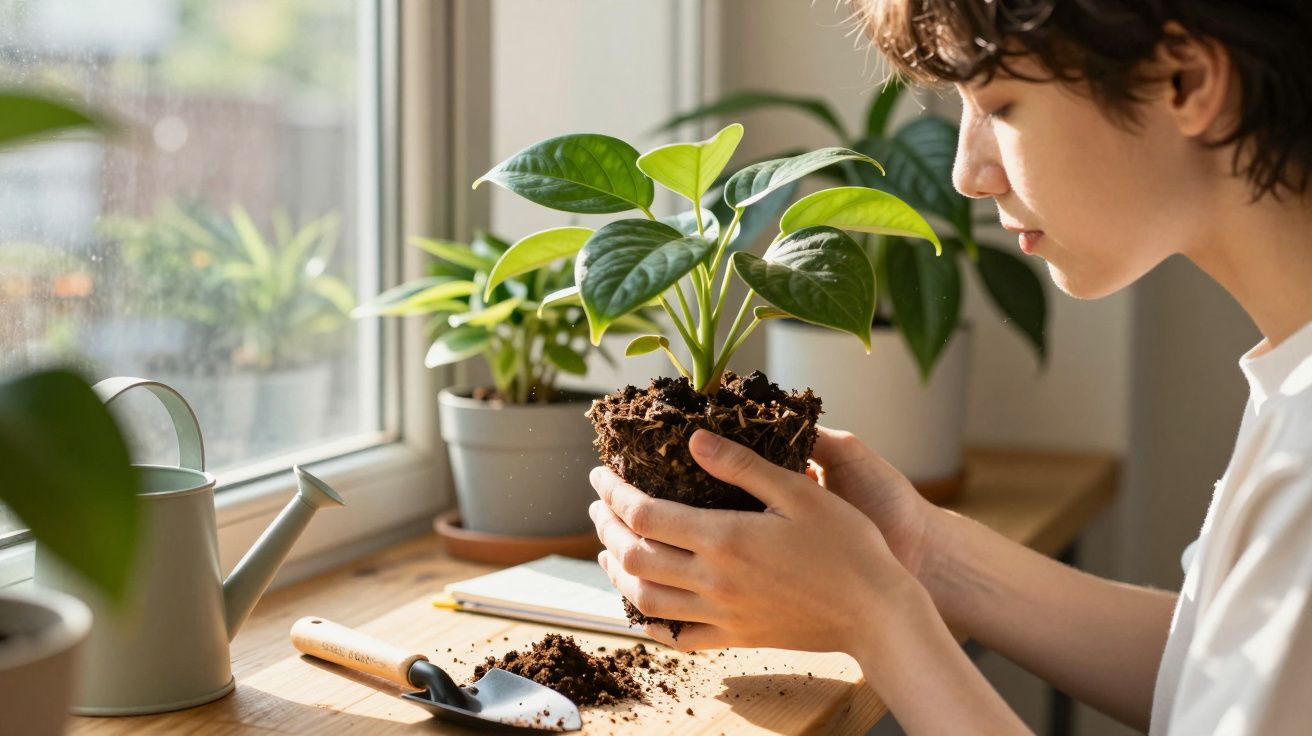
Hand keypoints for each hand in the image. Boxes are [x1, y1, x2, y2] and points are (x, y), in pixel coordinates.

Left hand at [588, 428, 924, 654]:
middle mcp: (713, 580)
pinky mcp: (736, 637)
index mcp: (724, 538)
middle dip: (606, 528)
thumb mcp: (799, 492)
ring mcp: (721, 613)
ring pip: (646, 598)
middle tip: (598, 507)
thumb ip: (742, 465)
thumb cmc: (846, 545)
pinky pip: (678, 636)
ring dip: (618, 572)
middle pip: (634, 555)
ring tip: (608, 551)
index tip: (601, 475)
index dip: (613, 493)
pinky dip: (650, 622)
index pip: (644, 514)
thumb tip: (693, 439)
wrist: (876, 612)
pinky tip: (644, 607)